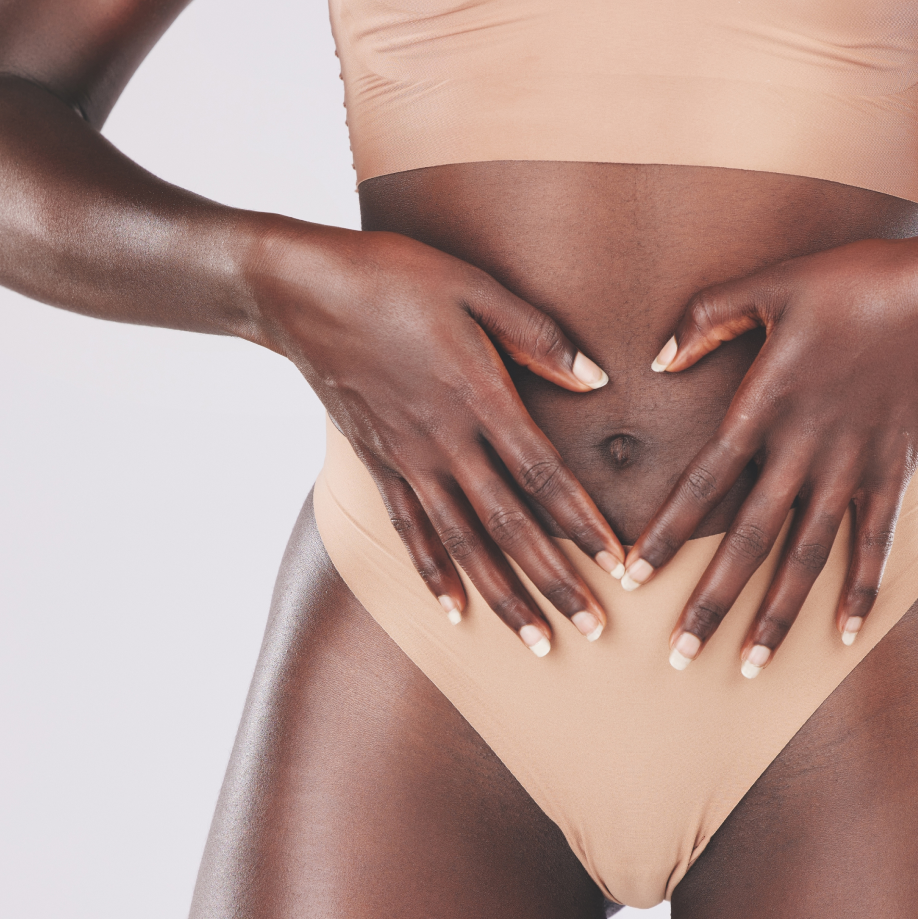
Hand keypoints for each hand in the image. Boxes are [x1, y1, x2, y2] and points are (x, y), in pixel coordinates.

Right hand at [249, 221, 624, 654]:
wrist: (299, 290)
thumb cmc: (395, 276)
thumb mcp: (474, 286)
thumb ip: (537, 335)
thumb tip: (597, 378)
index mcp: (477, 395)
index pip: (542, 474)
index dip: (583, 522)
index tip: (618, 563)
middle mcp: (444, 440)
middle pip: (509, 525)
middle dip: (554, 581)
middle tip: (593, 629)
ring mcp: (408, 458)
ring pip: (462, 542)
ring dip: (502, 596)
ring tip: (536, 643)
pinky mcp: (378, 463)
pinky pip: (409, 530)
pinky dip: (432, 574)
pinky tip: (454, 610)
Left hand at [619, 228, 917, 675]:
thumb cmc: (859, 280)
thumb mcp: (773, 282)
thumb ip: (706, 318)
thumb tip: (656, 361)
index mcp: (764, 405)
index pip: (701, 483)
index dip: (665, 534)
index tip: (632, 577)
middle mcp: (804, 448)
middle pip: (747, 540)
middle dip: (710, 603)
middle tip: (678, 658)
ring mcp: (854, 466)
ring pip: (806, 557)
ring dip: (776, 615)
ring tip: (750, 666)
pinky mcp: (896, 470)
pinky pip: (874, 543)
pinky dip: (860, 591)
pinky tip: (843, 636)